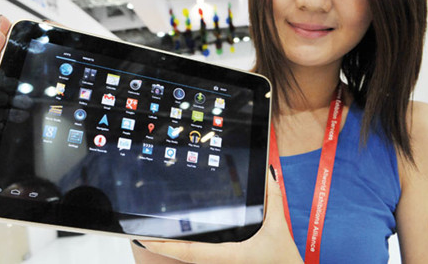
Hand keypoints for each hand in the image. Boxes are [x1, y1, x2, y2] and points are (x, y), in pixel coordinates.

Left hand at [140, 169, 303, 263]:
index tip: (147, 238)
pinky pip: (204, 260)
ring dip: (174, 249)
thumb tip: (268, 172)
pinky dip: (189, 251)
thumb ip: (273, 198)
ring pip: (193, 261)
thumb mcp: (279, 228)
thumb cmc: (285, 263)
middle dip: (163, 246)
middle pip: (186, 257)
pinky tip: (180, 242)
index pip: (192, 251)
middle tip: (142, 233)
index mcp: (230, 256)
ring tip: (154, 236)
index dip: (168, 246)